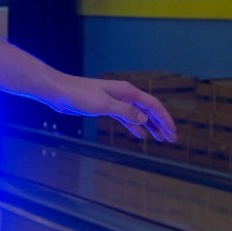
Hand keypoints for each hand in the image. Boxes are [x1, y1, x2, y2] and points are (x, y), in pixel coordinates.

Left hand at [46, 76, 177, 142]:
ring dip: (150, 126)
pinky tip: (140, 135)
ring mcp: (115, 101)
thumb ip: (125, 112)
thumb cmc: (79, 95)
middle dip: (161, 124)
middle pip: (148, 110)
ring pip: (138, 115)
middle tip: (171, 139)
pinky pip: (126, 118)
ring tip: (160, 139)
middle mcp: (124, 95)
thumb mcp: (104, 105)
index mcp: (127, 91)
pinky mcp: (105, 107)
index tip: (172, 132)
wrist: (58, 91)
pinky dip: (134, 126)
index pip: (153, 105)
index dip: (164, 119)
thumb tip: (144, 119)